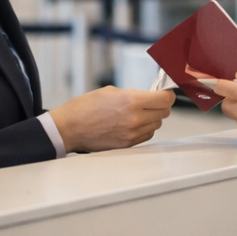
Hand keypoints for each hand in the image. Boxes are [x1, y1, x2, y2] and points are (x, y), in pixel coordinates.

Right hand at [50, 86, 173, 152]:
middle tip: (151, 102)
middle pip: (164, 113)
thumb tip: (149, 97)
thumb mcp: (111, 91)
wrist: (69, 128)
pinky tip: (132, 124)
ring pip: (157, 125)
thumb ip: (134, 94)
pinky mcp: (128, 144)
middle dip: (160, 106)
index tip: (165, 93)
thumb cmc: (85, 108)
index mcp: (132, 101)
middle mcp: (135, 119)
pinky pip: (147, 135)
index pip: (165, 99)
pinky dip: (144, 129)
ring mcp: (132, 133)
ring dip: (152, 118)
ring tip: (137, 114)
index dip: (167, 95)